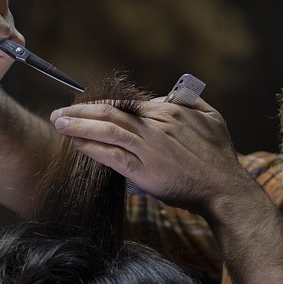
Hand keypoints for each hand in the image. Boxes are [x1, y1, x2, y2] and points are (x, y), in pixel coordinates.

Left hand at [50, 96, 246, 212]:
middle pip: (111, 112)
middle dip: (81, 110)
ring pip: (107, 129)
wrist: (224, 189)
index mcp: (170, 110)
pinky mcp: (144, 170)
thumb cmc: (219, 156)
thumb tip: (169, 94)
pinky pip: (112, 155)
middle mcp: (157, 125)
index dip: (102, 107)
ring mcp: (149, 147)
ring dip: (79, 125)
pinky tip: (76, 144)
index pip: (127, 104)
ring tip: (58, 123)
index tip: (85, 110)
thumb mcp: (212, 117)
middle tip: (58, 112)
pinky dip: (92, 147)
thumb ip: (190, 100)